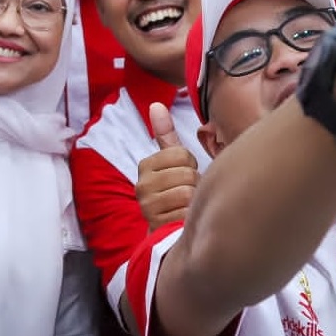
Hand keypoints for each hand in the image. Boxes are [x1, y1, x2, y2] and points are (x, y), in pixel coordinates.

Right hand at [136, 103, 199, 230]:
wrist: (167, 231)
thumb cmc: (174, 191)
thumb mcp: (171, 163)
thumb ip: (165, 135)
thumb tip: (156, 104)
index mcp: (146, 166)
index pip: (182, 155)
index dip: (191, 166)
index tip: (183, 176)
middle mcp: (142, 185)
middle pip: (187, 174)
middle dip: (193, 185)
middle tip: (185, 194)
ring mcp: (147, 206)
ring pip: (188, 193)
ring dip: (194, 202)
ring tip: (185, 206)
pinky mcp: (157, 225)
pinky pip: (186, 213)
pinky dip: (190, 217)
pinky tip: (183, 220)